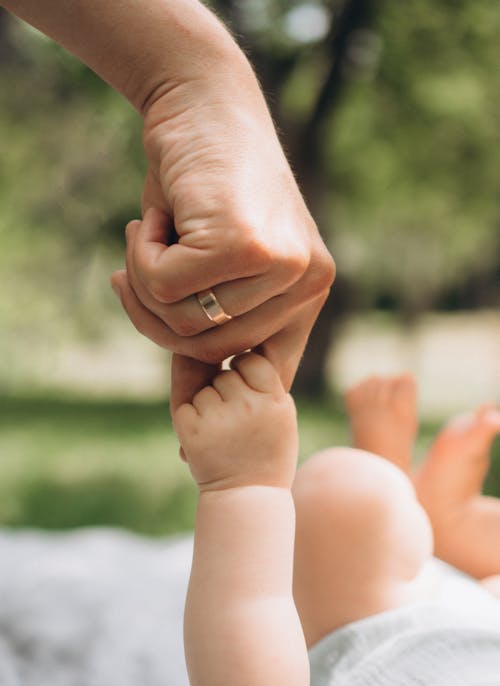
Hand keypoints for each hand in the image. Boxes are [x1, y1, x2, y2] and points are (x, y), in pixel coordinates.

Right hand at [111, 66, 334, 404]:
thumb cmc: (206, 185)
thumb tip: (198, 385)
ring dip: (145, 285)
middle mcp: (309, 282)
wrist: (203, 101)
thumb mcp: (222, 261)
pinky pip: (166, 285)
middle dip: (156, 320)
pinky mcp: (245, 244)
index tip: (183, 426)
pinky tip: (151, 216)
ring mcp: (282, 264)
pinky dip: (141, 255)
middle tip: (131, 276)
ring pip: (186, 323)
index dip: (215, 388)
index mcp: (310, 292)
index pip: (263, 372)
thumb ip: (220, 314)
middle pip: (212, 350)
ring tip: (145, 237)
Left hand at [172, 352, 297, 491]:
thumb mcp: (279, 413)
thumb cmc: (266, 450)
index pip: (252, 360)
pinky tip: (208, 438)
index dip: (247, 373)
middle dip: (227, 391)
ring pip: (205, 389)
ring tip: (225, 434)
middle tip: (239, 424)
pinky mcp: (190, 431)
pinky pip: (186, 403)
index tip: (251, 394)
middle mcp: (248, 407)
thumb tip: (222, 346)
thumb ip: (260, 380)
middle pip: (226, 374)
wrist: (249, 497)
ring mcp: (218, 419)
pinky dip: (192, 417)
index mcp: (275, 401)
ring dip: (209, 404)